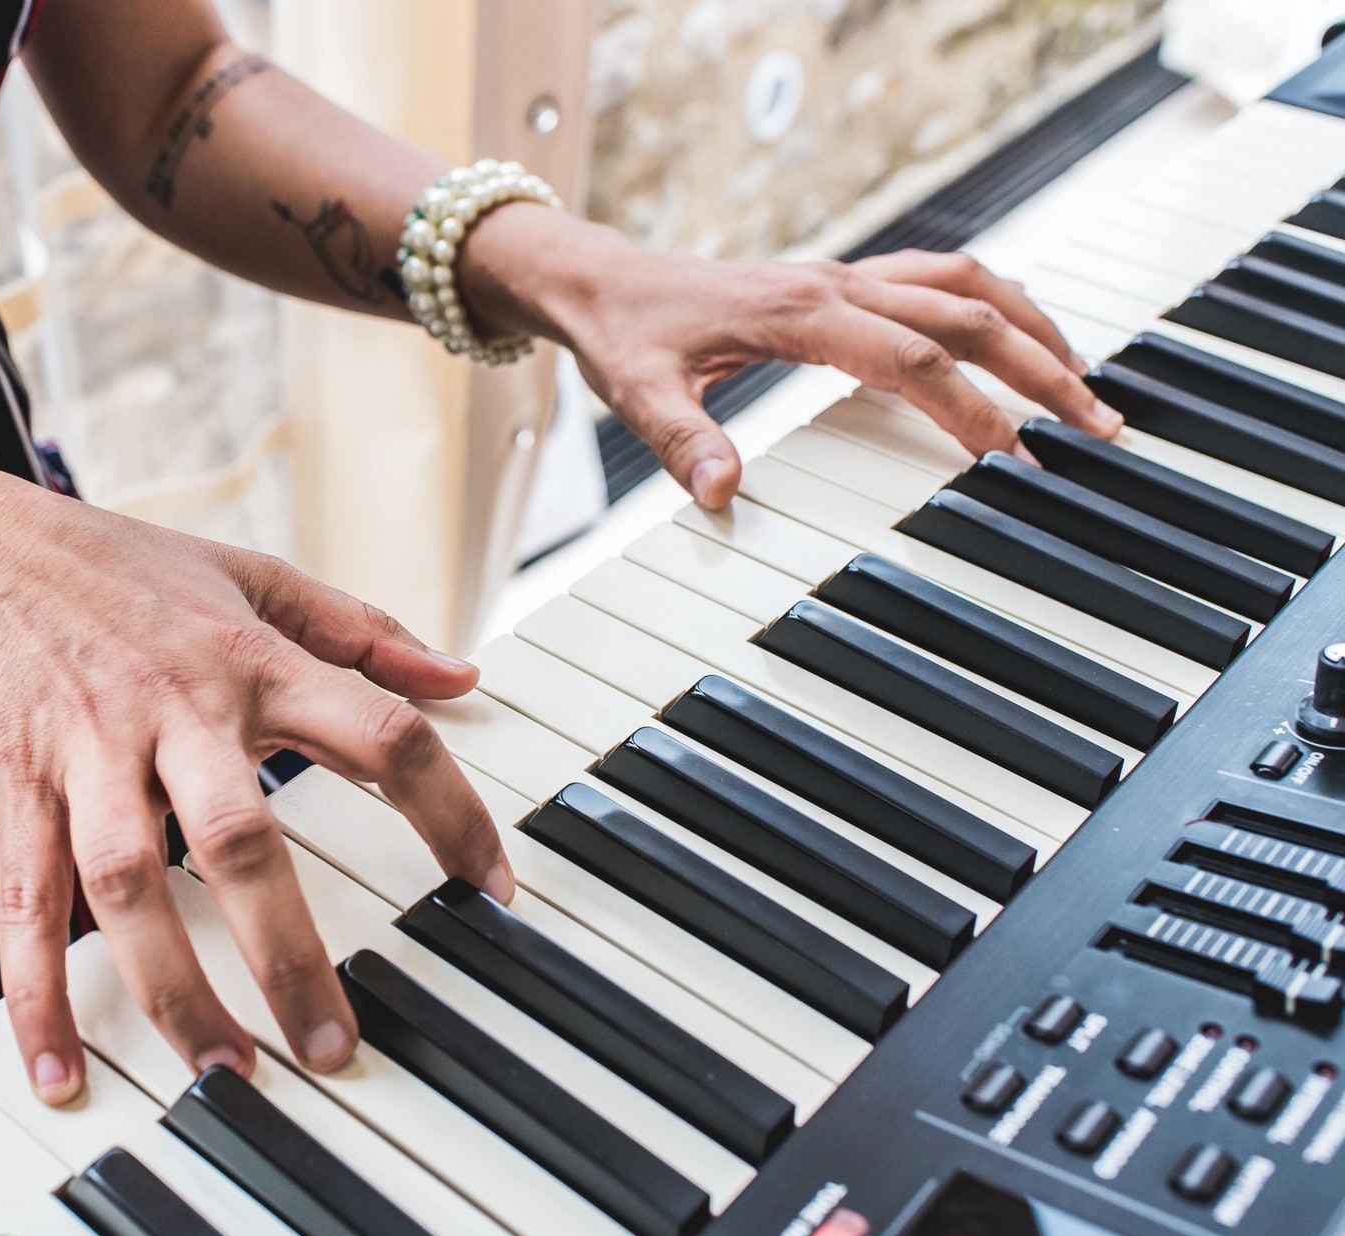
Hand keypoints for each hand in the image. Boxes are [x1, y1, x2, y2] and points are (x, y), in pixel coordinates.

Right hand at [0, 468, 513, 1101]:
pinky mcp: (18, 786)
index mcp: (252, 661)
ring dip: (174, 988)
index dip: (448, 811)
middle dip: (290, 953)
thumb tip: (459, 677)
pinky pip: (26, 901)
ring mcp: (91, 753)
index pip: (379, 733)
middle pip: (241, 840)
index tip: (490, 889)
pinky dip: (37, 991)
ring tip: (223, 1074)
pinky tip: (58, 1067)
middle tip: (334, 1045)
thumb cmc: (120, 567)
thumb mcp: (253, 578)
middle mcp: (176, 711)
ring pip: (130, 885)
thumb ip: (361, 632)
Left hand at [463, 209, 1122, 508]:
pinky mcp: (840, 281)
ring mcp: (843, 277)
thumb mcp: (639, 395)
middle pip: (969, 314)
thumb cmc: (623, 335)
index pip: (914, 360)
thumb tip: (721, 495)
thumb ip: (684, 443)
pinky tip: (1015, 340)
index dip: (973, 408)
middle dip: (1042, 366)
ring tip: (1084, 381)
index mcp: (802, 314)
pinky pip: (938, 278)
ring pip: (966, 284)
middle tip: (1099, 424)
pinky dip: (991, 305)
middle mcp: (836, 285)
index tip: (1018, 458)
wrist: (599, 279)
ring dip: (1031, 327)